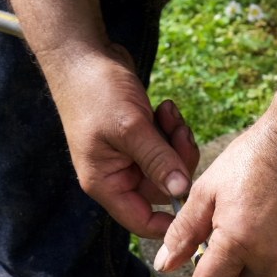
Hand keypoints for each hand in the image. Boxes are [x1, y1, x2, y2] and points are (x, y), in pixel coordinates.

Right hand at [40, 44, 199, 237]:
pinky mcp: (139, 141)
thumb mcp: (130, 127)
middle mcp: (117, 176)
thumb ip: (158, 161)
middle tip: (181, 134)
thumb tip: (181, 191)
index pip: (141, 222)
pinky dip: (172, 130)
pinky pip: (166, 148)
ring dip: (177, 143)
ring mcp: (129, 159)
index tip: (195, 207)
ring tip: (170, 114)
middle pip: (162, 192)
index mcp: (106, 183)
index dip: (169, 223)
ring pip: (168, 168)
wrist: (81, 52)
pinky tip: (165, 108)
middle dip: (178, 164)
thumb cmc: (95, 90)